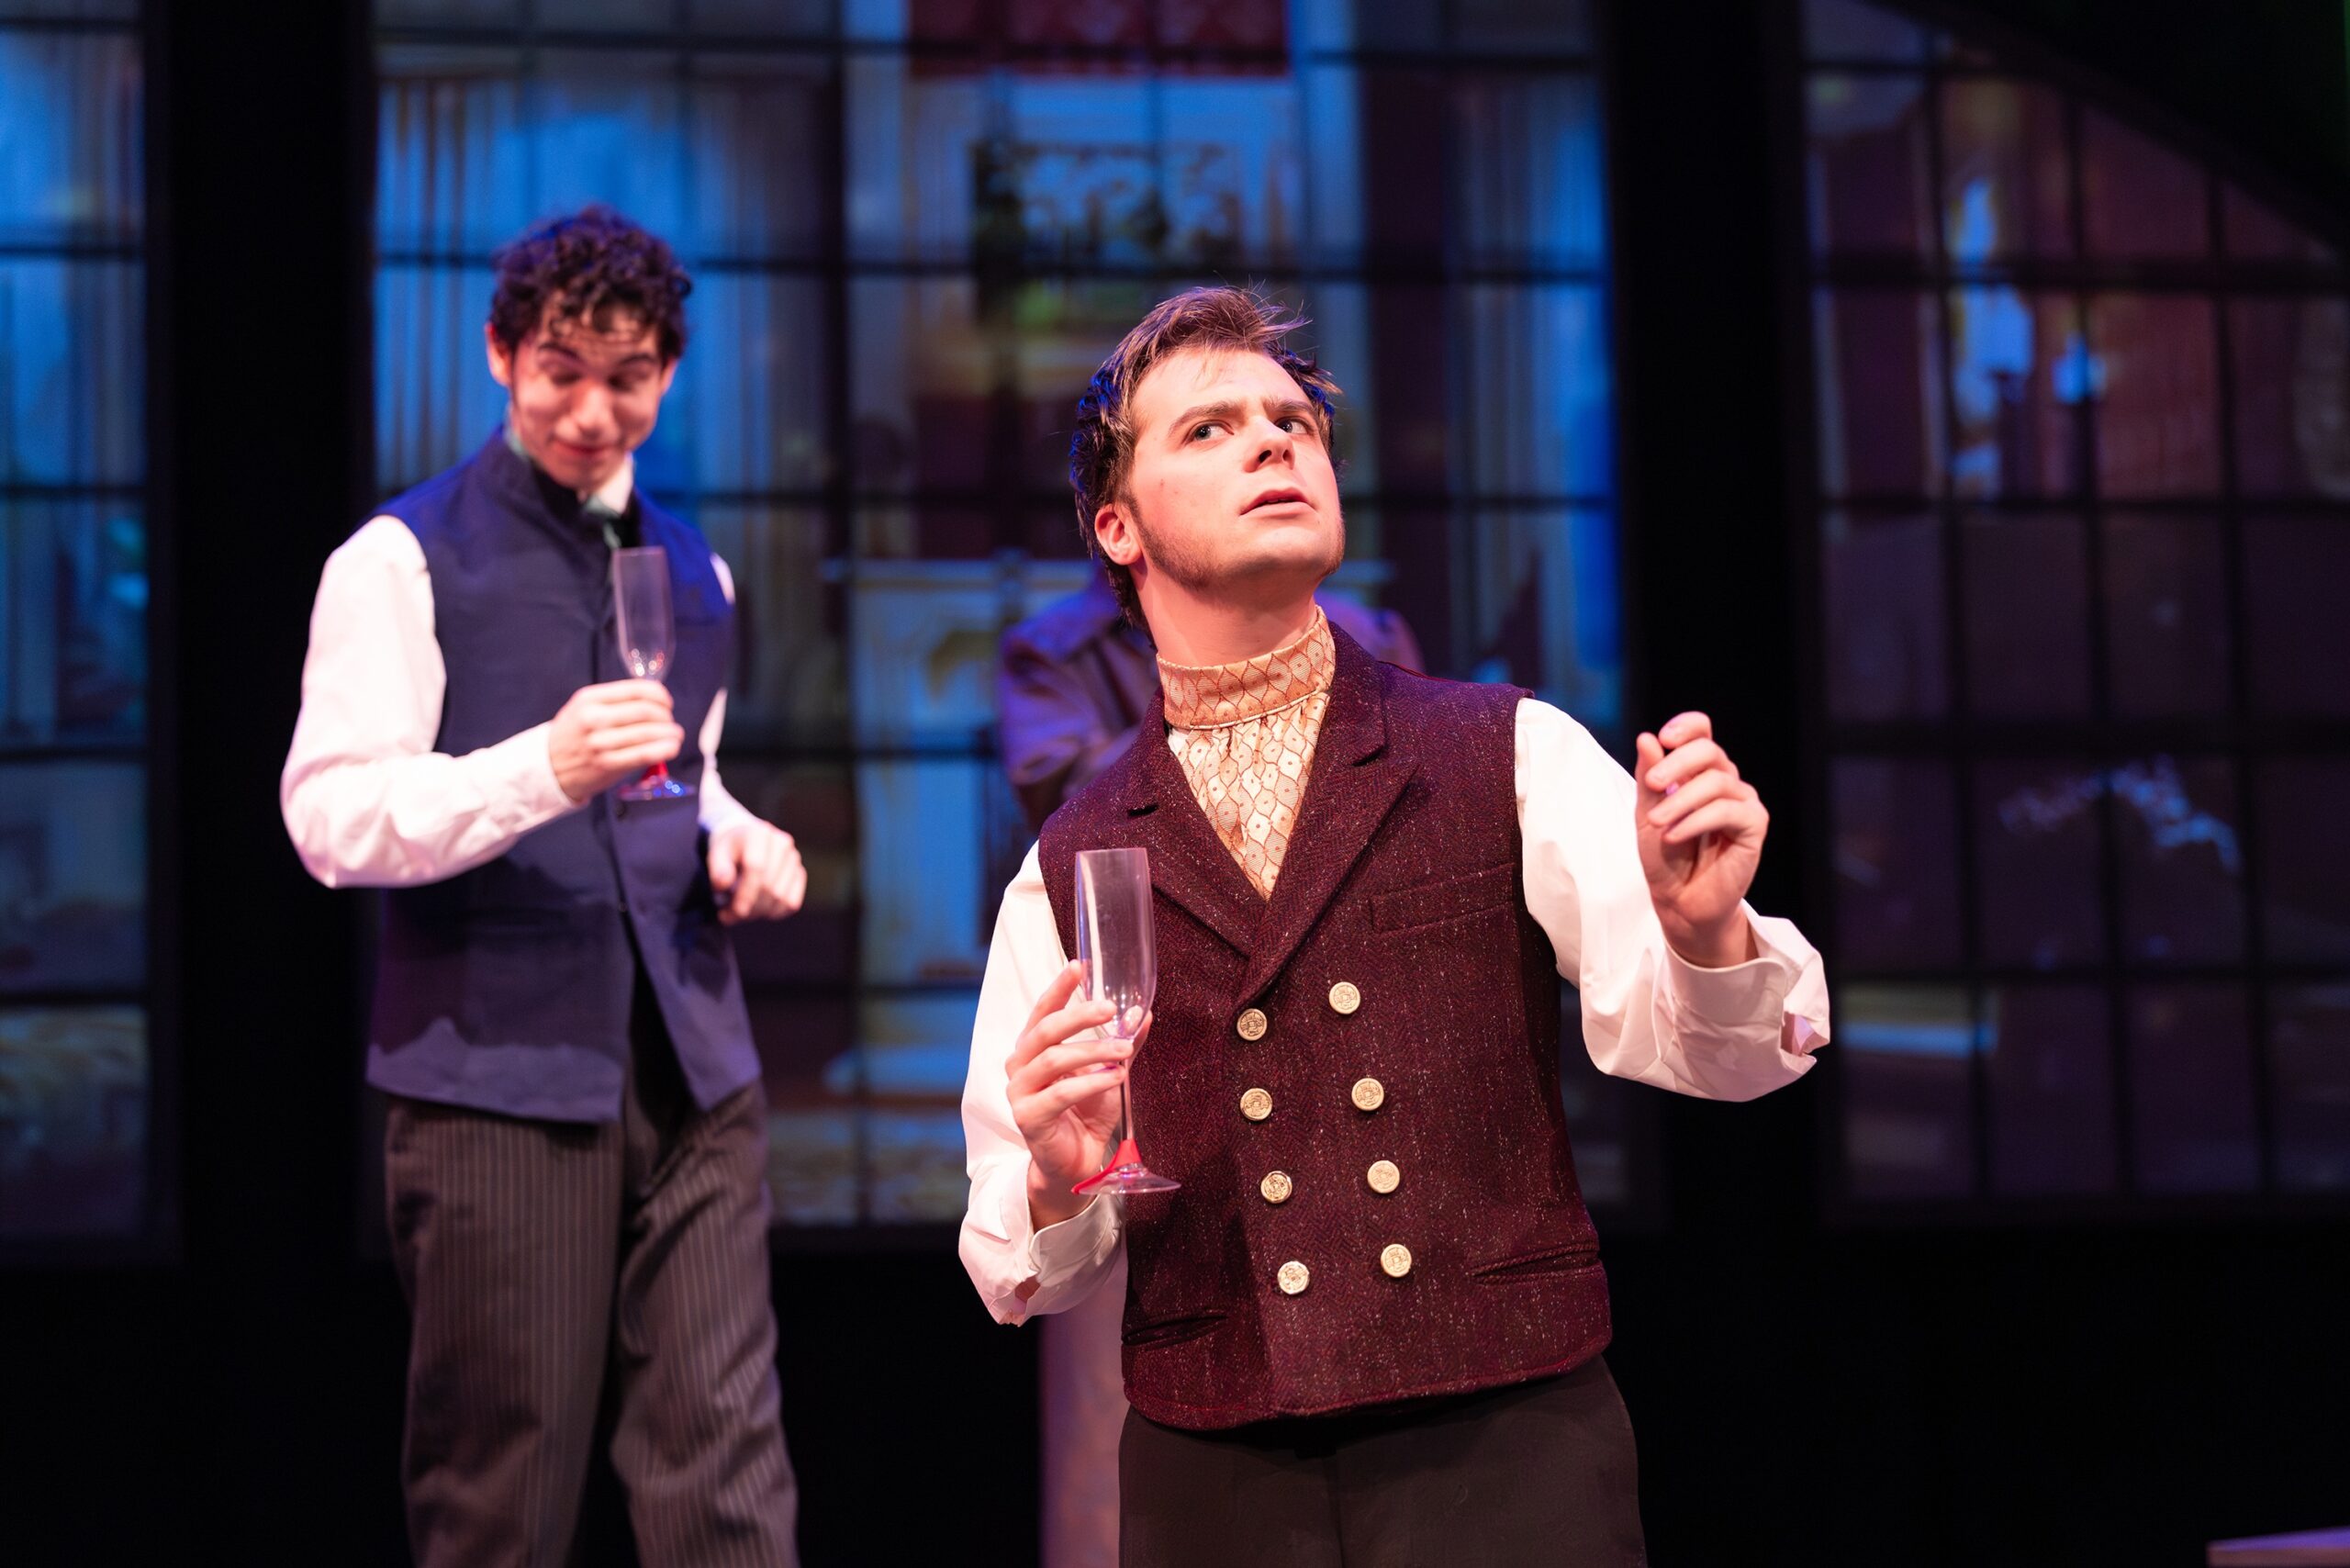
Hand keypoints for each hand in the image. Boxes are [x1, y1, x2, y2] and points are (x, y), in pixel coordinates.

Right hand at [548, 679, 681, 801]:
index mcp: (590, 699)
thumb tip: (655, 702)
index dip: (660, 695)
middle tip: (671, 722)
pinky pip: (644, 754)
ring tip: (676, 735)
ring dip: (670, 733)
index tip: (667, 702)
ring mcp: (600, 742)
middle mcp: (594, 718)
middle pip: (645, 711)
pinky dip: (664, 750)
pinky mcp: (607, 764)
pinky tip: (671, 748)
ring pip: (648, 733)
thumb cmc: (574, 734)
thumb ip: (614, 701)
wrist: (548, 766)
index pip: (636, 690)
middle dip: (666, 716)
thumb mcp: (584, 708)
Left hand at [707, 820, 806, 924]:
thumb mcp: (716, 854)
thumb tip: (723, 884)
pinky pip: (791, 902)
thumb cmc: (728, 850)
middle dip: (749, 908)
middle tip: (728, 916)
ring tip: (739, 912)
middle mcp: (782, 843)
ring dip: (759, 912)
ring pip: (781, 897)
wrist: (745, 841)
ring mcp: (794, 858)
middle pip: (769, 886)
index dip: (746, 893)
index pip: (756, 868)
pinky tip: (757, 910)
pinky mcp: (799, 873)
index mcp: (759, 834)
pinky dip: (774, 913)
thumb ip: (718, 869)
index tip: (734, 911)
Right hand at [1008, 961, 1134, 1228]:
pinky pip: (1059, 1093)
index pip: (1042, 1011)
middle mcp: (1019, 1066)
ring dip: (1092, 1050)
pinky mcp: (1028, 1117)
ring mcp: (1019, 1092)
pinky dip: (1090, 1082)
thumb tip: (1143, 1013)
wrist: (1077, 1164)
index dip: (1059, 988)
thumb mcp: (1108, 1071)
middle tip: (1110, 1009)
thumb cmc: (1086, 1114)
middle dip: (1078, 1016)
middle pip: (1044, 1030)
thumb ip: (1120, 1042)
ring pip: (1053, 1059)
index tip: (1079, 966)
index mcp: (1033, 1049)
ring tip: (1124, 1050)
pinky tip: (1114, 1077)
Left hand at [1635, 711, 1765, 967]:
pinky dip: (1696, 820)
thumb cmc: (1665, 857)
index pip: (1703, 733)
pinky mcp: (1754, 826)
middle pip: (1710, 751)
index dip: (1688, 726)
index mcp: (1699, 773)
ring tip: (1657, 824)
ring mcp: (1742, 802)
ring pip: (1716, 782)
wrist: (1679, 901)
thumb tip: (1646, 738)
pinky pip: (1727, 810)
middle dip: (1677, 764)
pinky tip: (1674, 835)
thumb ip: (1649, 777)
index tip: (1665, 737)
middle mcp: (1725, 782)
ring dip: (1681, 801)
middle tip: (1652, 784)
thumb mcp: (1647, 813)